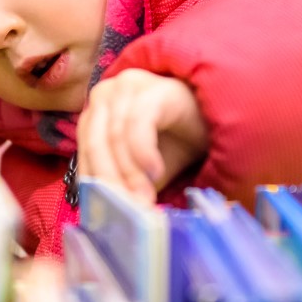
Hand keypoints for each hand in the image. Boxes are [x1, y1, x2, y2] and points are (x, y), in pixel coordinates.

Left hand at [77, 69, 208, 204]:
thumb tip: (110, 215)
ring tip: (144, 199)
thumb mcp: (146, 169)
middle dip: (110, 183)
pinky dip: (143, 152)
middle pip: (96, 145)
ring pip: (115, 137)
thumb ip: (126, 184)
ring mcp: (126, 86)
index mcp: (95, 113)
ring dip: (129, 173)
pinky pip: (139, 123)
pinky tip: (155, 171)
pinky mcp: (152, 89)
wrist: (216, 119)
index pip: (84, 152)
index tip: (105, 214)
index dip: (94, 185)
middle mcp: (104, 94)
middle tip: (127, 212)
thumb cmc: (178, 140)